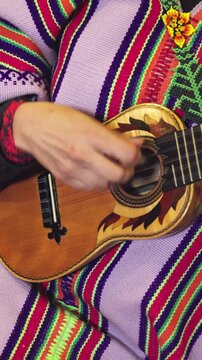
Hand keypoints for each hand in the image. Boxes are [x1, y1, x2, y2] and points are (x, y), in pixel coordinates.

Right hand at [13, 102, 141, 190]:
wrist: (31, 127)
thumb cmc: (59, 118)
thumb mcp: (90, 120)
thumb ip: (115, 134)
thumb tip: (138, 143)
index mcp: (91, 135)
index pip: (127, 154)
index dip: (137, 156)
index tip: (136, 154)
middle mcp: (83, 154)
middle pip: (119, 175)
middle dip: (128, 171)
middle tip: (126, 165)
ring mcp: (73, 169)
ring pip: (106, 185)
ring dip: (112, 179)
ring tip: (110, 168)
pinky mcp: (65, 178)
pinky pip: (90, 189)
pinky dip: (98, 184)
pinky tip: (97, 173)